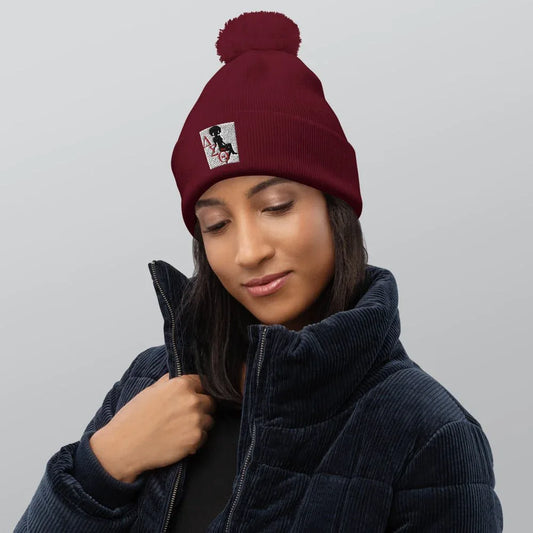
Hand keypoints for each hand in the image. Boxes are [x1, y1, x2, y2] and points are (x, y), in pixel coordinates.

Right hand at [89, 373, 216, 482]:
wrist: (124, 446)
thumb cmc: (133, 418)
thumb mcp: (150, 391)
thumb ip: (169, 382)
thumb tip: (179, 377)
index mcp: (181, 385)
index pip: (203, 383)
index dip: (198, 391)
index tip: (193, 397)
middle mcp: (192, 400)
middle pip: (209, 401)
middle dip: (201, 407)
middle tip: (185, 416)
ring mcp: (196, 420)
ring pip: (209, 419)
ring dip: (200, 424)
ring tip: (180, 429)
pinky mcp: (196, 439)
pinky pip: (204, 436)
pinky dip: (195, 439)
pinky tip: (179, 440)